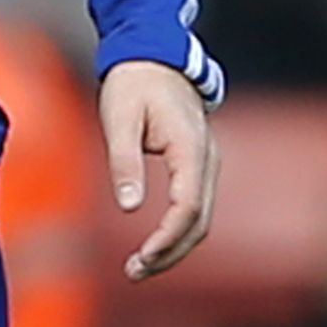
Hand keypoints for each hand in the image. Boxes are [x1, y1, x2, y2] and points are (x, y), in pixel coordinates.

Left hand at [101, 59, 217, 280]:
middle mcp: (208, 159)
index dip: (167, 238)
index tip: (141, 257)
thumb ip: (124, 162)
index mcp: (191, 148)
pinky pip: (195, 207)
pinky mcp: (199, 165)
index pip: (189, 207)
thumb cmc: (133, 84)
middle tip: (134, 272)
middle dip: (170, 252)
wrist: (155, 55)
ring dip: (174, 246)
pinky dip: (177, 231)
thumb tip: (130, 207)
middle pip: (199, 221)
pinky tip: (153, 243)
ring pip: (201, 218)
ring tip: (139, 265)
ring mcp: (207, 163)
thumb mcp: (119, 118)